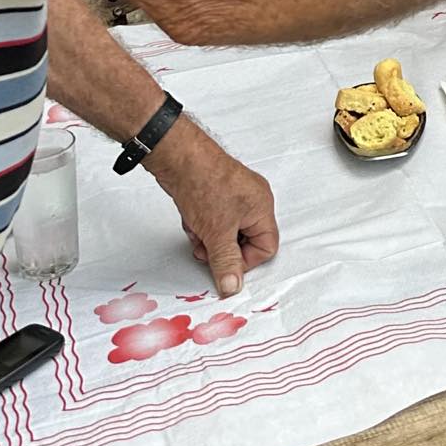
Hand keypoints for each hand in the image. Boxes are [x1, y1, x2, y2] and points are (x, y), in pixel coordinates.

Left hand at [146, 123, 278, 298]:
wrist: (178, 159)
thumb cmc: (205, 183)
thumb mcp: (217, 233)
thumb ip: (226, 263)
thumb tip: (233, 286)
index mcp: (262, 207)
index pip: (266, 248)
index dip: (244, 261)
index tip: (224, 262)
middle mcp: (252, 200)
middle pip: (244, 241)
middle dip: (221, 248)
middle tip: (206, 247)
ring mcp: (234, 196)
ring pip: (226, 232)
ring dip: (208, 238)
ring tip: (197, 229)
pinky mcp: (216, 193)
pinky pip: (214, 221)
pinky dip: (202, 225)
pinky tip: (191, 218)